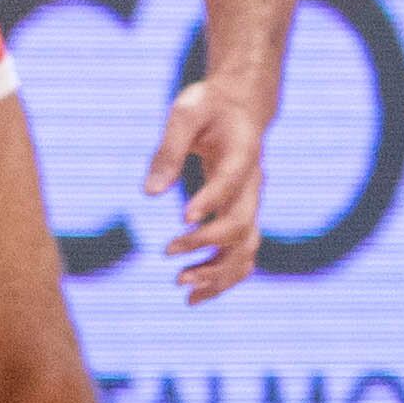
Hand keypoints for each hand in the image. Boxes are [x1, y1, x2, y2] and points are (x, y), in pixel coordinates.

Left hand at [143, 74, 271, 303]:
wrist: (240, 107)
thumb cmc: (209, 106)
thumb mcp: (184, 114)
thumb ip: (168, 152)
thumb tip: (150, 193)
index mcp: (243, 155)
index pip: (231, 184)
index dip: (210, 202)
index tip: (182, 220)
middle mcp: (253, 185)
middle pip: (243, 225)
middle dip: (208, 245)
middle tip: (167, 252)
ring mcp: (250, 204)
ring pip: (247, 249)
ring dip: (218, 272)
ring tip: (182, 287)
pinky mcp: (242, 216)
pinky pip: (241, 255)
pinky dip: (223, 279)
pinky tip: (195, 296)